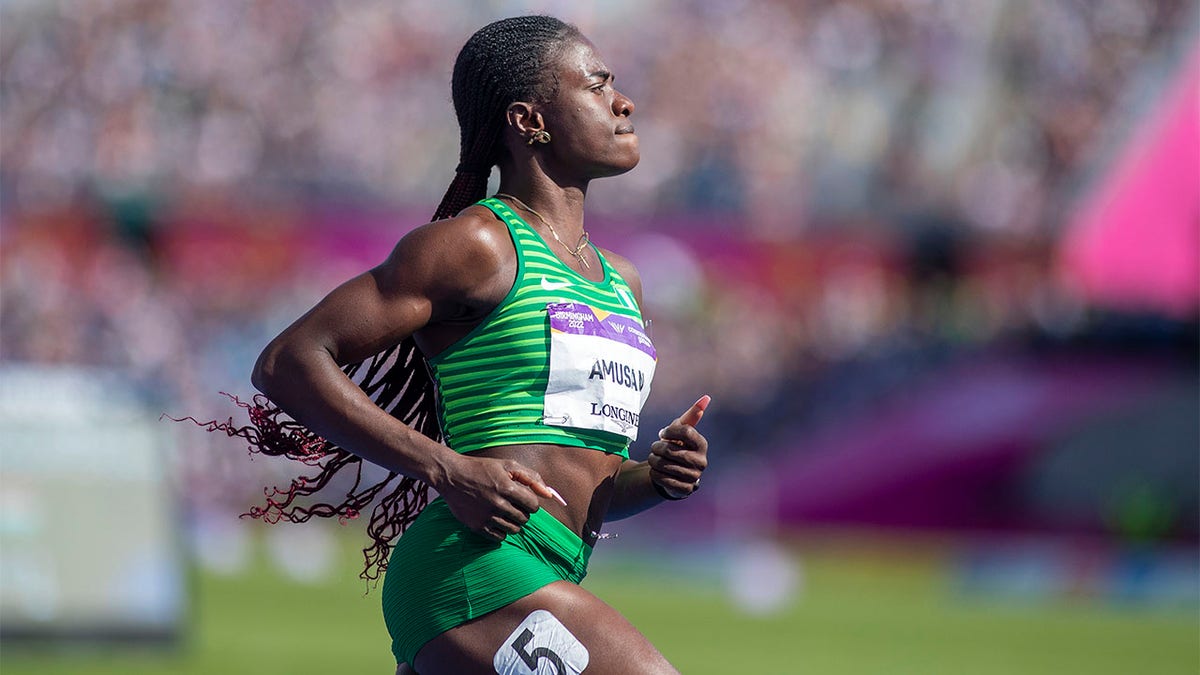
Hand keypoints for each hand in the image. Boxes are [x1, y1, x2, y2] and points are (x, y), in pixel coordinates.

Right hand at [436, 454, 566, 541]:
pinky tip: (496, 520)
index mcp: (507, 488)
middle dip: (522, 512)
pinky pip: (499, 538)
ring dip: (513, 522)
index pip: (533, 506)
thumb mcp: (507, 466)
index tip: (523, 499)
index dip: (531, 502)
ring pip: (514, 530)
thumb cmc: (482, 468)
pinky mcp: (476, 526)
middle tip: (512, 504)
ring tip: (504, 512)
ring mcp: (486, 517)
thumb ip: (531, 478)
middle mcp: (497, 504)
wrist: (451, 476)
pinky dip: (501, 531)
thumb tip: (549, 494)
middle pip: (524, 519)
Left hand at [648, 395, 710, 499]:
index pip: (685, 431)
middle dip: (657, 447)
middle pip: (670, 450)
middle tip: (655, 448)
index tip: (663, 433)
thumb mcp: (681, 430)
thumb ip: (692, 415)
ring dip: (653, 461)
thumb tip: (706, 398)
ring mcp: (694, 477)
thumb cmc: (677, 447)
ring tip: (654, 459)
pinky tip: (656, 471)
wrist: (673, 474)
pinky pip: (662, 479)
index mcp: (702, 444)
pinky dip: (654, 474)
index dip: (670, 431)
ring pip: (664, 465)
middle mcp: (702, 461)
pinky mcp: (685, 490)